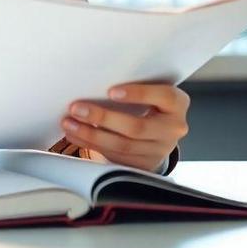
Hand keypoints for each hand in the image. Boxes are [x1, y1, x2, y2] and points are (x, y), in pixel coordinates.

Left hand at [60, 83, 189, 171]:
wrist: (159, 132)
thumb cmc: (150, 103)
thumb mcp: (150, 92)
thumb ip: (132, 88)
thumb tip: (94, 82)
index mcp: (177, 104)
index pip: (164, 97)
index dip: (138, 94)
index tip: (110, 92)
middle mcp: (173, 129)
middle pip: (137, 127)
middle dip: (102, 118)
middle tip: (77, 108)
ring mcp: (159, 150)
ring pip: (122, 146)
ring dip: (91, 135)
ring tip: (70, 123)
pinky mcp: (144, 165)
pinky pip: (116, 157)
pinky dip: (92, 146)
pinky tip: (77, 136)